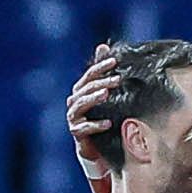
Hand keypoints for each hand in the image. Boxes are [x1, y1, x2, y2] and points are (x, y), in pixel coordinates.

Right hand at [66, 44, 118, 171]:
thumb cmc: (101, 116)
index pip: (89, 75)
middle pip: (85, 88)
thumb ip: (103, 72)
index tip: (115, 61)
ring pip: (80, 105)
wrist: (97, 147)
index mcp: (81, 91)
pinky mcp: (77, 133)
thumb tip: (102, 46)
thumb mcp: (106, 93)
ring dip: (93, 98)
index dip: (100, 66)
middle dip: (101, 82)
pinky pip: (83, 128)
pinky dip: (95, 125)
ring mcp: (74, 118)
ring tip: (107, 95)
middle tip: (117, 79)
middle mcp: (74, 102)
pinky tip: (108, 124)